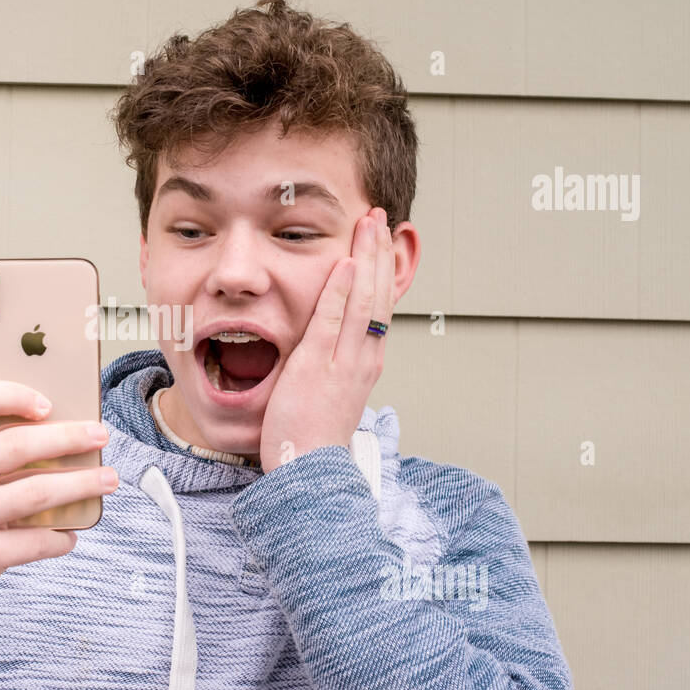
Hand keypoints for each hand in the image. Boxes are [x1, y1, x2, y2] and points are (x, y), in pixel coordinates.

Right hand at [0, 380, 118, 622]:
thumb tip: (54, 428)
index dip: (11, 394)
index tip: (47, 403)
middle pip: (16, 446)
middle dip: (69, 438)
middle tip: (99, 435)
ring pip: (37, 492)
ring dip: (82, 484)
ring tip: (107, 479)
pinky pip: (36, 541)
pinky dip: (62, 536)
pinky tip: (71, 533)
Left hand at [258, 207, 395, 472]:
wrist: (309, 472)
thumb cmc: (311, 440)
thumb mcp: (331, 393)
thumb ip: (332, 364)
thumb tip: (327, 345)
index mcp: (366, 362)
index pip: (379, 306)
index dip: (380, 270)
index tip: (378, 241)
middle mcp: (363, 358)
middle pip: (378, 294)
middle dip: (379, 252)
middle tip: (379, 216)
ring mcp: (344, 361)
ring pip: (363, 299)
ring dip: (365, 257)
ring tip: (368, 223)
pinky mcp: (318, 366)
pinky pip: (332, 320)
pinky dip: (340, 289)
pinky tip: (344, 261)